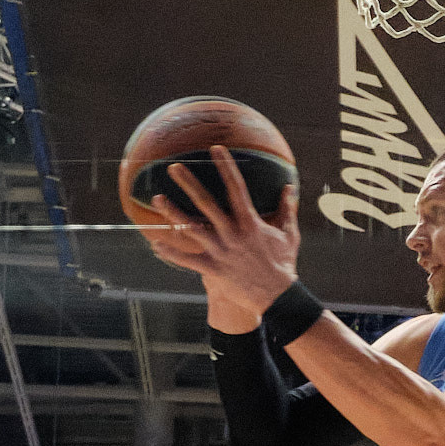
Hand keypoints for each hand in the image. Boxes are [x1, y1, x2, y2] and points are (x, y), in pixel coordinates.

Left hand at [146, 148, 303, 317]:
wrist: (278, 297)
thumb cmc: (283, 265)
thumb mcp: (289, 235)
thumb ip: (287, 210)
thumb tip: (289, 188)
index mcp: (250, 222)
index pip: (236, 187)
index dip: (226, 166)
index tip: (216, 148)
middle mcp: (232, 233)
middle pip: (206, 203)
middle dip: (189, 184)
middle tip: (173, 167)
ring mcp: (221, 251)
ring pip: (192, 229)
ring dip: (173, 213)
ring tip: (158, 198)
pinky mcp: (213, 269)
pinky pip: (188, 260)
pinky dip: (171, 253)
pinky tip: (155, 244)